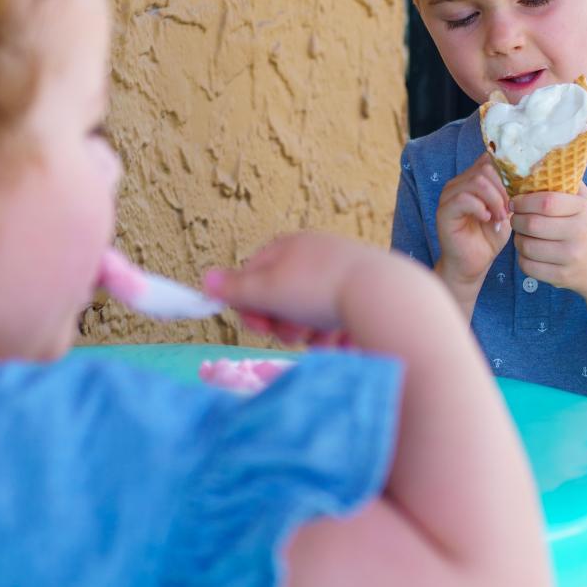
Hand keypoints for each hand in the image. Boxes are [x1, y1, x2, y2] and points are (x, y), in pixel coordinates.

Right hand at [204, 232, 391, 345]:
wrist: (380, 294)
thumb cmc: (318, 289)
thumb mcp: (268, 290)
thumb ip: (236, 289)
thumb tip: (206, 280)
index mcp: (289, 245)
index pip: (252, 274)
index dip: (249, 304)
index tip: (256, 324)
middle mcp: (314, 254)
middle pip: (280, 295)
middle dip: (279, 321)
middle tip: (290, 333)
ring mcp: (338, 271)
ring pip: (306, 311)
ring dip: (304, 331)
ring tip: (317, 339)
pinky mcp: (360, 292)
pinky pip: (333, 317)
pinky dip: (330, 332)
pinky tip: (338, 341)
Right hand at [435, 153, 511, 285]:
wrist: (473, 264)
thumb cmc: (488, 238)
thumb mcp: (504, 210)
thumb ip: (508, 191)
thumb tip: (522, 175)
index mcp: (471, 179)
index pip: (489, 159)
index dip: (506, 173)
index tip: (516, 193)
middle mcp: (458, 183)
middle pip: (485, 168)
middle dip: (502, 190)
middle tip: (507, 211)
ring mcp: (449, 196)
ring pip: (477, 181)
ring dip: (494, 200)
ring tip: (498, 218)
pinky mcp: (444, 211)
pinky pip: (464, 198)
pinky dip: (481, 208)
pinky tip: (487, 219)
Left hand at [510, 184, 586, 299]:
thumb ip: (569, 185)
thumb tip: (541, 161)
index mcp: (583, 210)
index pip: (546, 202)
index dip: (524, 201)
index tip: (516, 201)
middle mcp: (578, 233)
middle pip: (532, 224)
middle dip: (516, 220)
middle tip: (515, 217)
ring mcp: (571, 257)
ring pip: (527, 246)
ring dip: (518, 240)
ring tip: (522, 235)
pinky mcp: (563, 277)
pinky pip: (529, 267)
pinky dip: (523, 259)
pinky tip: (529, 253)